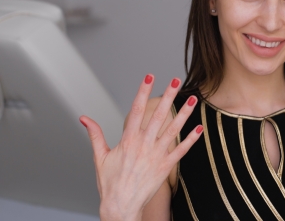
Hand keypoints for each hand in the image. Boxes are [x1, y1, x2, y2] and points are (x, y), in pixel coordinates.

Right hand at [79, 75, 201, 220]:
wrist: (120, 206)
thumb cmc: (110, 183)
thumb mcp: (99, 157)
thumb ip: (95, 135)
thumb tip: (84, 118)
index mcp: (128, 141)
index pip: (136, 110)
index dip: (143, 92)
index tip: (149, 77)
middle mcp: (143, 146)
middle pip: (158, 115)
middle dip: (167, 96)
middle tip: (175, 80)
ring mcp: (156, 156)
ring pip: (173, 130)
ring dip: (184, 113)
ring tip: (193, 98)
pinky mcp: (165, 167)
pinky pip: (181, 151)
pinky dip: (191, 140)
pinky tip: (200, 128)